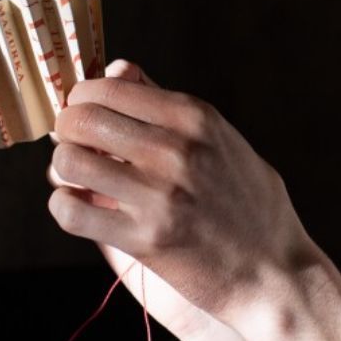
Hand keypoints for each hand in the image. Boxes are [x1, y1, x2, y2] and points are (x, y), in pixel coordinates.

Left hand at [47, 60, 222, 340]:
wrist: (276, 272)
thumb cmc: (250, 204)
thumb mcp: (222, 140)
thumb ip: (167, 105)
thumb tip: (118, 68)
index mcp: (194, 117)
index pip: (108, 87)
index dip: (83, 100)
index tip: (84, 116)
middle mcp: (175, 149)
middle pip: (81, 119)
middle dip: (67, 131)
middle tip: (75, 146)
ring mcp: (159, 195)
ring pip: (68, 162)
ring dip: (64, 169)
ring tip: (78, 179)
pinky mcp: (145, 240)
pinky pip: (72, 212)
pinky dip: (64, 207)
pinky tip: (79, 209)